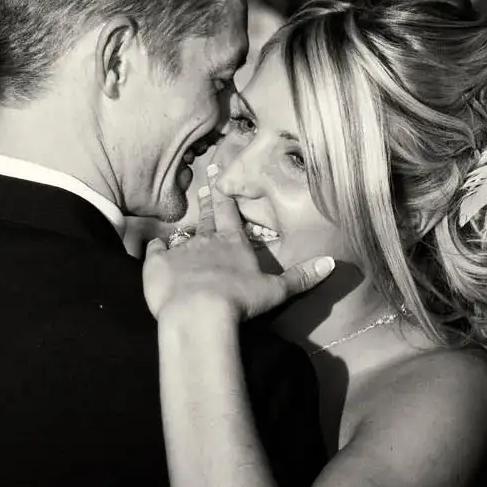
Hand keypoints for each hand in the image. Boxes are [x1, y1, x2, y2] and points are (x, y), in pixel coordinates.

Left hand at [142, 164, 334, 321]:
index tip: (216, 174)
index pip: (228, 211)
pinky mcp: (156, 264)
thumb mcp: (277, 291)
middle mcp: (206, 240)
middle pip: (206, 218)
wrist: (199, 312)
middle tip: (201, 189)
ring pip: (180, 236)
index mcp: (233, 243)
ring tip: (180, 231)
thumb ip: (301, 277)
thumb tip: (332, 263)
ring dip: (182, 234)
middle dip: (205, 204)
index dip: (223, 194)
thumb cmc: (240, 301)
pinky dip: (155, 248)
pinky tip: (154, 247)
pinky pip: (154, 250)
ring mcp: (179, 250)